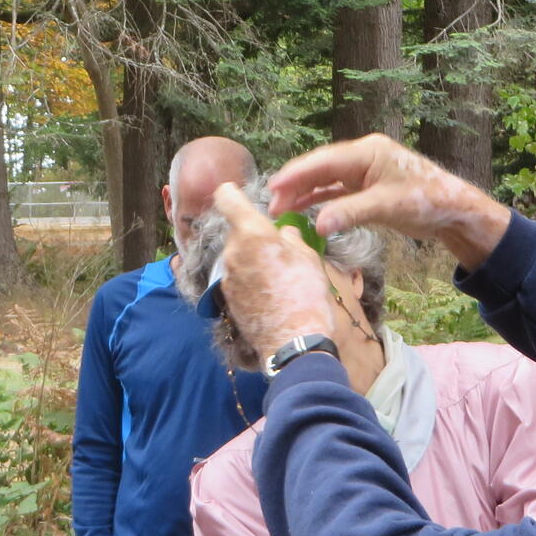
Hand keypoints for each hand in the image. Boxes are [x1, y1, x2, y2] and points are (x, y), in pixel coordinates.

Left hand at [209, 185, 335, 361]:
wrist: (294, 342)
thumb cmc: (306, 296)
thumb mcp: (309, 258)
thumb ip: (291, 238)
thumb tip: (283, 234)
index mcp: (252, 234)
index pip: (227, 198)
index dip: (232, 193)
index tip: (239, 196)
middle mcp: (232, 252)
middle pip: (238, 232)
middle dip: (254, 236)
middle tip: (280, 252)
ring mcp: (227, 277)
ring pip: (238, 256)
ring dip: (252, 260)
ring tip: (278, 278)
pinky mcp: (227, 298)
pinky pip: (237, 278)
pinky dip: (249, 280)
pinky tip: (270, 294)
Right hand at [267, 134, 510, 268]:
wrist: (453, 210)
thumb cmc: (426, 200)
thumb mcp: (387, 207)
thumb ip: (350, 213)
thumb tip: (318, 225)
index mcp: (367, 152)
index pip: (324, 161)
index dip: (296, 174)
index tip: (274, 187)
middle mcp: (363, 157)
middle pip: (320, 168)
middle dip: (295, 185)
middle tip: (273, 205)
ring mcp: (364, 171)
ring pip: (326, 180)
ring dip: (304, 193)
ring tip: (282, 210)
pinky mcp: (367, 187)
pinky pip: (337, 191)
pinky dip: (320, 200)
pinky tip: (303, 208)